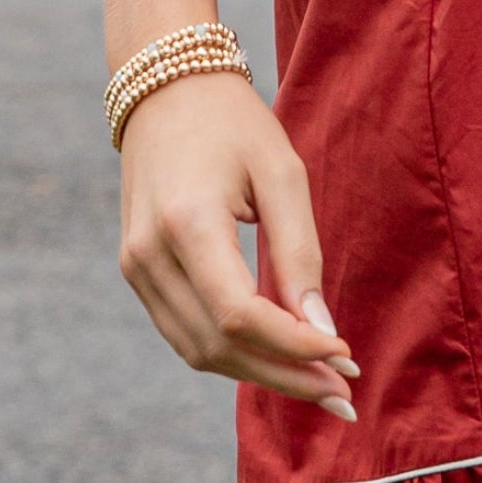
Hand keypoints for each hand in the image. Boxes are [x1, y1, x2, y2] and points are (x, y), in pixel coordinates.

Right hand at [114, 69, 359, 411]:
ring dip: (261, 374)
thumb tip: (323, 329)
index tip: (346, 355)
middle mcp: (149, 254)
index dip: (295, 347)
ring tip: (319, 383)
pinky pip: (185, 333)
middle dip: (285, 375)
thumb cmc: (234, 124)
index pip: (241, 314)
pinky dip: (233, 353)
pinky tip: (278, 357)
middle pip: (219, 345)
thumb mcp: (283, 174)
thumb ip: (301, 253)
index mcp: (187, 223)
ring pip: (199, 350)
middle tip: (344, 392)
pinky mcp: (136, 273)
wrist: (165, 90)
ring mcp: (135, 267)